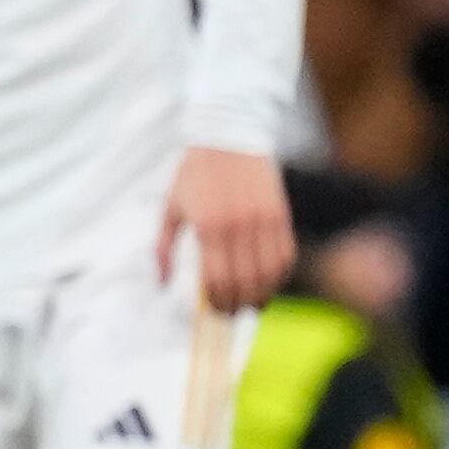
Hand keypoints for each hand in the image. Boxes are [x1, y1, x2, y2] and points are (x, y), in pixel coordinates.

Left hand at [158, 145, 291, 309]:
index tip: (216, 311)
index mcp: (208, 227)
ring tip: (252, 304)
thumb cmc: (194, 174)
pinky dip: (280, 275)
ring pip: (269, 273)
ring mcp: (263, 220)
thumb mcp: (171, 208)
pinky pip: (286, 255)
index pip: (217, 280)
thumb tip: (161, 283)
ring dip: (262, 294)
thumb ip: (163, 247)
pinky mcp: (280, 214)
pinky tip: (270, 283)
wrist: (228, 135)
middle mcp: (238, 226)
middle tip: (232, 313)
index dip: (218, 302)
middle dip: (238, 304)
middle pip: (245, 282)